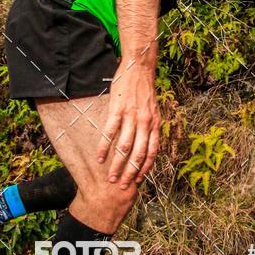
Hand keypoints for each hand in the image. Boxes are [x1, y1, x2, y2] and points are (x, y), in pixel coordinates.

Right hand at [96, 60, 160, 187]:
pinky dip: (103, 148)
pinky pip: (110, 133)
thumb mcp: (154, 110)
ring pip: (124, 147)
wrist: (139, 68)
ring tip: (110, 177)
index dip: (145, 168)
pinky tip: (99, 158)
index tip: (138, 181)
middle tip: (122, 186)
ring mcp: (131, 117)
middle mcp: (145, 123)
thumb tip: (146, 145)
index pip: (152, 152)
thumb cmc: (144, 91)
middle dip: (130, 173)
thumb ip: (150, 127)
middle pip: (138, 154)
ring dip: (116, 165)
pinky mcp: (118, 110)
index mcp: (155, 124)